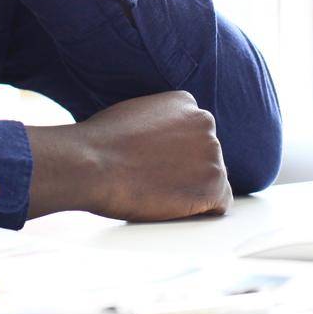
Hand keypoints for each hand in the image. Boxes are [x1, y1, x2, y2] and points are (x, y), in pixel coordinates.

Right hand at [26, 91, 230, 220]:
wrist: (92, 163)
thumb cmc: (101, 142)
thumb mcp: (135, 114)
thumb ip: (160, 123)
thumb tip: (167, 143)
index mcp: (186, 102)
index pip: (194, 131)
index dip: (176, 152)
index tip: (157, 161)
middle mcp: (205, 122)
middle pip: (205, 154)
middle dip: (187, 169)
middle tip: (156, 179)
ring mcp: (212, 153)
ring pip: (212, 179)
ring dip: (192, 189)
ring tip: (159, 192)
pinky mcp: (213, 184)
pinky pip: (220, 204)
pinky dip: (201, 211)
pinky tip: (175, 207)